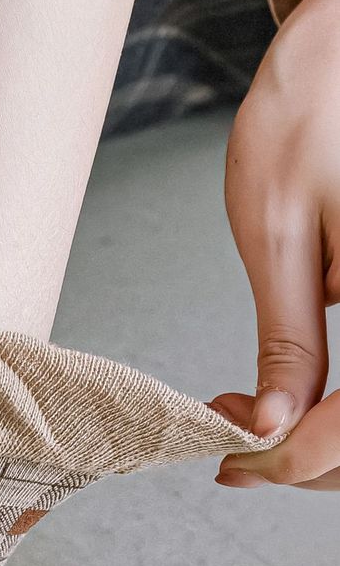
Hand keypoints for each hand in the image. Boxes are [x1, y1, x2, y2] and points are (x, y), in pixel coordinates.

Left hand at [214, 0, 339, 489]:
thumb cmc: (313, 104)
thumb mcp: (280, 230)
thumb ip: (287, 336)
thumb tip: (270, 427)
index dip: (297, 460)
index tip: (235, 462)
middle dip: (316, 456)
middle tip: (239, 450)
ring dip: (335, 434)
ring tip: (262, 419)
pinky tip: (294, 390)